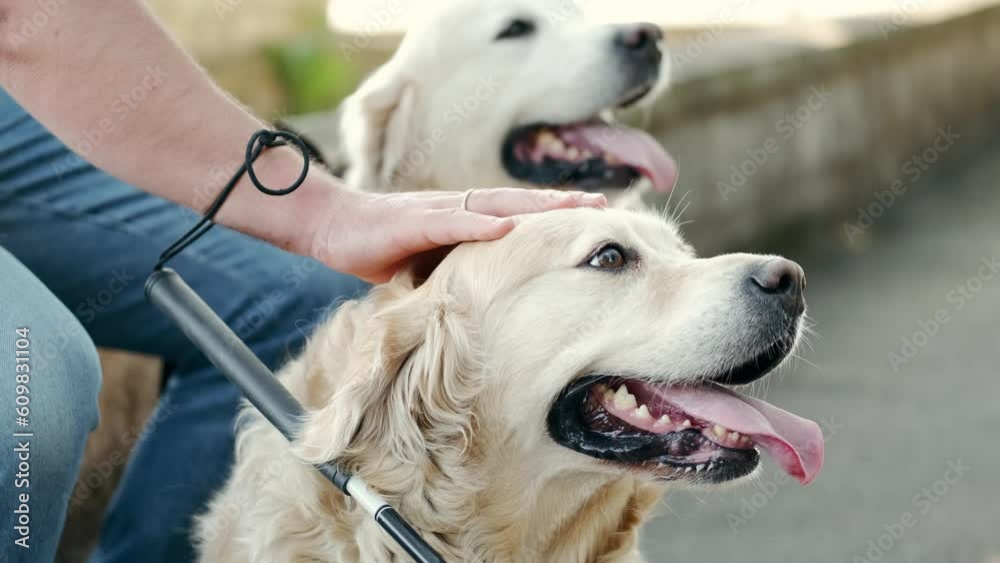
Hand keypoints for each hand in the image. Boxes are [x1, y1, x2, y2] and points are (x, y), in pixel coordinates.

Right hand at [307, 188, 606, 282]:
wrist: (332, 226)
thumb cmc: (378, 246)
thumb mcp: (428, 263)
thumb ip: (457, 271)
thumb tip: (485, 297)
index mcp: (464, 219)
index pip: (516, 214)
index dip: (552, 215)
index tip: (592, 218)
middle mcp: (458, 209)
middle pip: (517, 203)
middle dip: (560, 205)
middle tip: (604, 205)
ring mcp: (438, 212)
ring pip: (495, 205)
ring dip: (534, 207)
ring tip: (571, 209)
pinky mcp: (414, 222)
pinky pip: (453, 222)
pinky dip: (481, 224)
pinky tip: (508, 226)